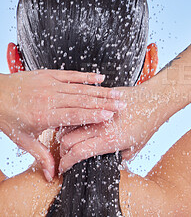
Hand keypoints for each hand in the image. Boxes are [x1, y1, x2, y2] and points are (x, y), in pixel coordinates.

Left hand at [0, 70, 126, 180]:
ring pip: (80, 88)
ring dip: (101, 91)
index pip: (74, 115)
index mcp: (44, 115)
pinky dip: (87, 77)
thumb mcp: (24, 140)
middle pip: (82, 101)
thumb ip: (42, 156)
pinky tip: (101, 78)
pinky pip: (71, 75)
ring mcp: (50, 85)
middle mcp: (49, 98)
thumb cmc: (9, 117)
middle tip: (122, 105)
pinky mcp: (50, 75)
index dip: (93, 115)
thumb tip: (53, 174)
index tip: (110, 116)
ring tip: (118, 94)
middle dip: (104, 103)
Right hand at [58, 83, 170, 173]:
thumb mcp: (135, 148)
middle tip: (66, 154)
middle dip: (63, 150)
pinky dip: (74, 119)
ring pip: (70, 124)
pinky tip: (76, 124)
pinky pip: (80, 110)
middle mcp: (102, 126)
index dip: (67, 163)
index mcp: (110, 140)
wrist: (154, 100)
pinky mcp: (100, 100)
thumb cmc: (148, 123)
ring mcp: (99, 111)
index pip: (78, 153)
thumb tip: (106, 161)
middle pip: (67, 140)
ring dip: (65, 134)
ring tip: (68, 140)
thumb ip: (118, 156)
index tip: (65, 167)